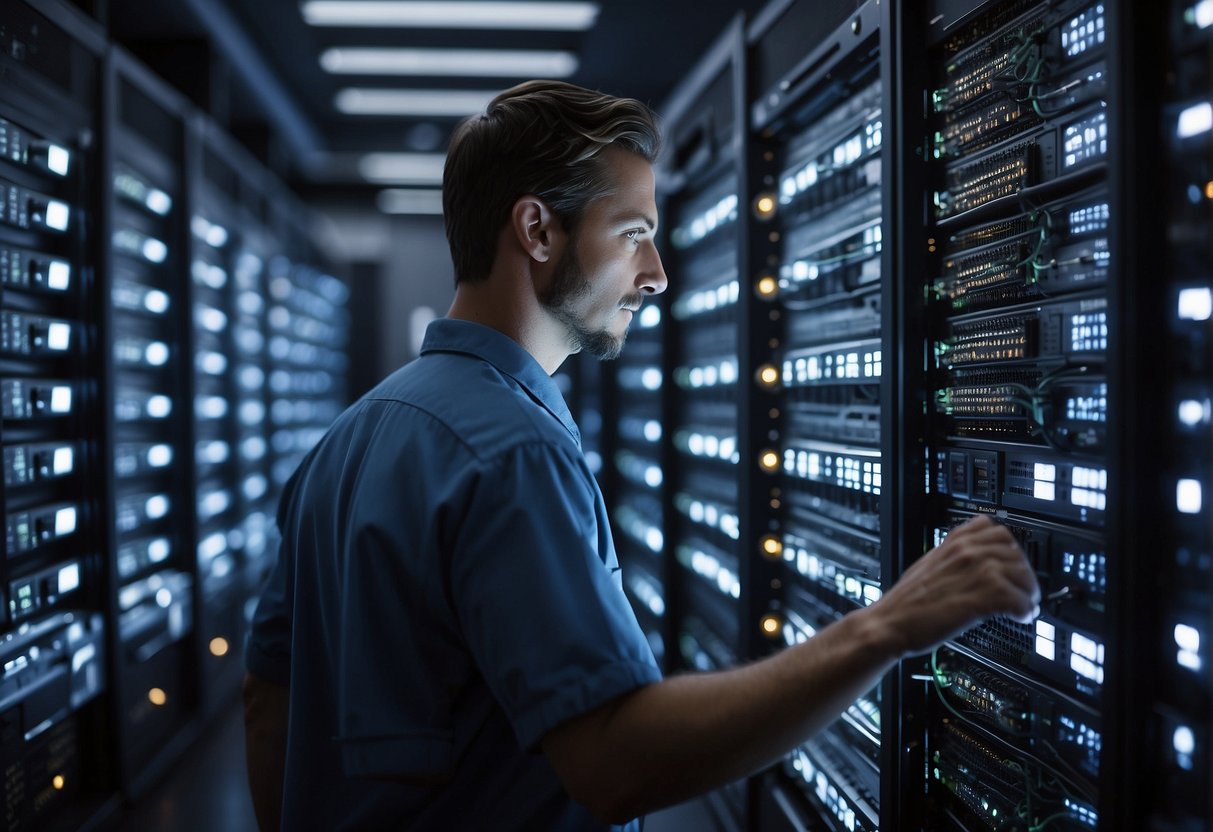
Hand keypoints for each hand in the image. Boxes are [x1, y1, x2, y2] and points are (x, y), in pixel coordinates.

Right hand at [865, 515, 1039, 657]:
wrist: (890, 623)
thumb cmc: (905, 603)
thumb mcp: (928, 566)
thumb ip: (953, 559)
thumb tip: (976, 567)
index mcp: (953, 542)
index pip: (996, 530)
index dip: (1009, 550)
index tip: (1012, 565)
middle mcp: (966, 551)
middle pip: (1015, 553)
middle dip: (1023, 574)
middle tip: (1023, 591)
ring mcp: (976, 571)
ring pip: (1022, 574)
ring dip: (1027, 593)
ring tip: (1023, 606)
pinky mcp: (983, 595)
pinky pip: (1019, 599)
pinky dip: (1024, 610)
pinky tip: (1019, 617)